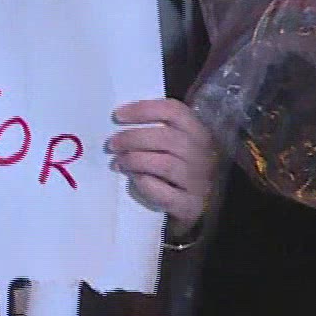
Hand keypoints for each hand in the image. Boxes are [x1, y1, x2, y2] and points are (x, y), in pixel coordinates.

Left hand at [108, 98, 218, 233]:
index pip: (173, 111)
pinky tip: (134, 180)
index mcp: (198, 132)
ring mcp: (199, 181)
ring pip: (164, 164)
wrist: (202, 205)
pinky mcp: (190, 205)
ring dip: (134, 161)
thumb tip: (120, 121)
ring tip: (117, 163)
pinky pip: (164, 193)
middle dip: (132, 138)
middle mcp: (202, 154)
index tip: (118, 116)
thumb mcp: (178, 144)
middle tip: (112, 144)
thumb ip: (158, 130)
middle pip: (166, 138)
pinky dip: (144, 184)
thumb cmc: (182, 167)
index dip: (143, 109)